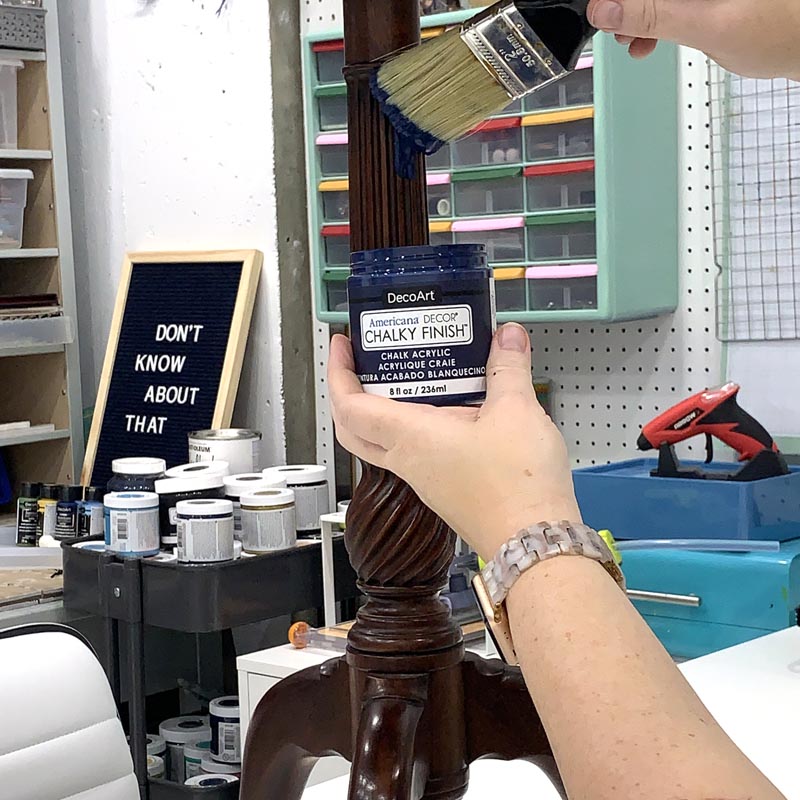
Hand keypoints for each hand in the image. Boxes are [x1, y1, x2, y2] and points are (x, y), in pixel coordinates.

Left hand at [329, 323, 581, 559]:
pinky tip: (454, 409)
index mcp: (411, 438)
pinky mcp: (446, 489)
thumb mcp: (517, 410)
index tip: (343, 346)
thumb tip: (507, 336)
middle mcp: (409, 461)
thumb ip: (507, 368)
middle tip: (365, 364)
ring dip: (388, 408)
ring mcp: (426, 479)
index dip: (338, 372)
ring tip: (415, 375)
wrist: (536, 544)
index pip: (349, 406)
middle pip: (355, 429)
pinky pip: (418, 453)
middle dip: (350, 393)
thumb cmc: (518, 486)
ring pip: (386, 442)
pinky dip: (421, 426)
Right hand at [587, 0, 799, 80]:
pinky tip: (647, 42)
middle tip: (613, 28)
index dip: (617, 0)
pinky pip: (669, 5)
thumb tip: (606, 10)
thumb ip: (652, 16)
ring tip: (629, 40)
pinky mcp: (707, 0)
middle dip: (625, 8)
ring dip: (636, 18)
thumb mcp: (706, 25)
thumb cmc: (782, 30)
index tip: (600, 13)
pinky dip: (654, 23)